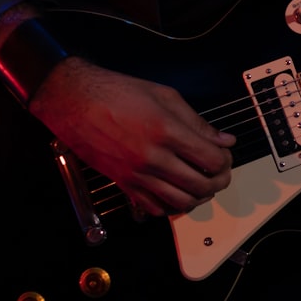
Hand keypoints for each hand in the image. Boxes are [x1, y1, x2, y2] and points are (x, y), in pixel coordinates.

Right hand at [28, 57, 235, 215]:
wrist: (74, 101)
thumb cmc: (118, 92)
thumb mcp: (165, 96)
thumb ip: (197, 122)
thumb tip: (225, 140)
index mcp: (167, 131)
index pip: (212, 160)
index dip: (226, 160)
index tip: (224, 153)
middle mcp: (153, 157)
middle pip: (201, 185)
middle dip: (219, 181)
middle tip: (219, 172)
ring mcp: (137, 174)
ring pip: (180, 202)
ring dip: (199, 197)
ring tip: (201, 184)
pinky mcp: (123, 183)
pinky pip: (154, 208)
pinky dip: (172, 206)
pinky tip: (176, 192)